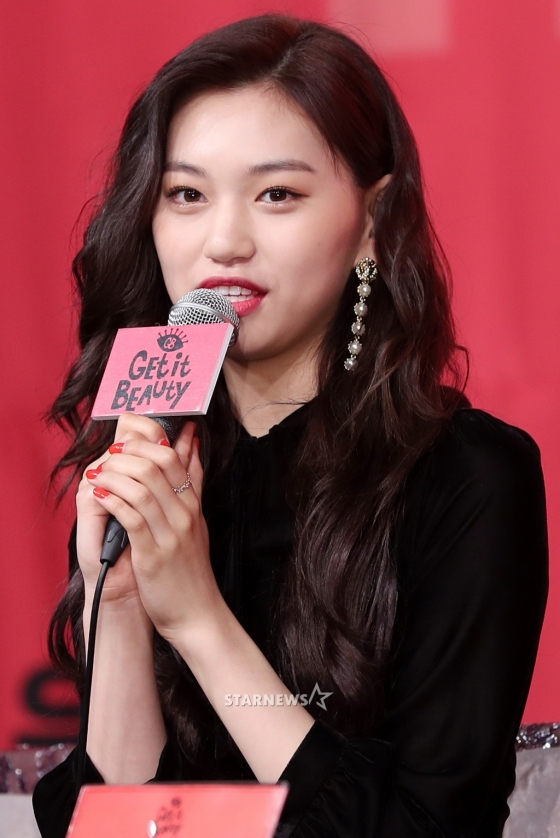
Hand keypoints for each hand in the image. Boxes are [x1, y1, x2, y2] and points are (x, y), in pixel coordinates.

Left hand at [84, 413, 222, 640]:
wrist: (197, 613)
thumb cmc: (191, 568)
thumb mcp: (197, 520)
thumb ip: (193, 482)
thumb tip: (191, 444)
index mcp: (193, 504)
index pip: (173, 457)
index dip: (146, 443)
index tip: (125, 443)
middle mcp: (184, 514)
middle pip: (156, 464)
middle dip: (126, 454)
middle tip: (107, 456)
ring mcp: (170, 534)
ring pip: (141, 487)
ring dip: (113, 475)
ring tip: (96, 476)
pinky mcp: (153, 555)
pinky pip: (131, 517)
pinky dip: (113, 501)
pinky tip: (100, 497)